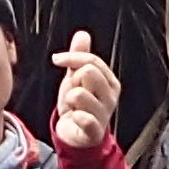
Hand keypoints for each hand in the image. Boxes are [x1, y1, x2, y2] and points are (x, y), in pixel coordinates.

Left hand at [48, 30, 120, 156]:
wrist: (76, 135)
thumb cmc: (78, 105)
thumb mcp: (76, 77)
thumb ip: (80, 56)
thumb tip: (82, 34)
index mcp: (109, 81)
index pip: (91, 60)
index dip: (71, 57)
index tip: (57, 59)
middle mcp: (111, 96)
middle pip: (88, 72)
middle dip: (72, 80)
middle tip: (71, 91)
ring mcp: (105, 114)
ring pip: (79, 94)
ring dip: (69, 100)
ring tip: (72, 107)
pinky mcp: (96, 131)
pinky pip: (83, 117)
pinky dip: (73, 116)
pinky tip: (74, 118)